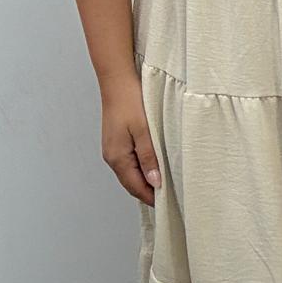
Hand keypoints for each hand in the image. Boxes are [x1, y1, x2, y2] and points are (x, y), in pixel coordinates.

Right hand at [100, 73, 161, 205]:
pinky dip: (141, 167)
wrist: (117, 80)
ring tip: (165, 181)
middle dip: (148, 190)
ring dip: (145, 179)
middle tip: (170, 194)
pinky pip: (129, 161)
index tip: (168, 202)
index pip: (135, 187)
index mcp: (117, 158)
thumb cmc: (130, 101)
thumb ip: (149, 157)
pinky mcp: (116, 141)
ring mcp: (112, 149)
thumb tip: (154, 182)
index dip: (151, 197)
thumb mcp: (144, 130)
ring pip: (130, 172)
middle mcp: (112, 157)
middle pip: (131, 182)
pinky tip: (153, 164)